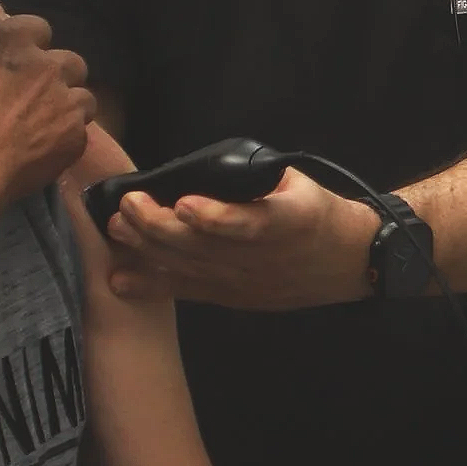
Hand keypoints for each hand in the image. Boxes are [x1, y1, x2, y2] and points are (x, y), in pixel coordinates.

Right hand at [0, 12, 93, 207]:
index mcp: (12, 41)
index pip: (37, 28)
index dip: (28, 45)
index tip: (15, 64)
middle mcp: (47, 66)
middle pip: (69, 62)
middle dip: (56, 76)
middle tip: (33, 98)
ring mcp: (66, 102)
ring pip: (82, 97)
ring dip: (67, 108)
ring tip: (43, 127)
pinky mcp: (75, 138)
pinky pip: (80, 133)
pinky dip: (66, 140)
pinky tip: (43, 152)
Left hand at [103, 167, 376, 309]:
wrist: (349, 262)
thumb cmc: (318, 212)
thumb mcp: (297, 184)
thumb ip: (254, 179)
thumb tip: (204, 168)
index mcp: (288, 221)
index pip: (250, 223)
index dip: (215, 217)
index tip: (184, 203)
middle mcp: (262, 257)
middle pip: (204, 247)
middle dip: (159, 226)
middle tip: (127, 205)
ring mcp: (244, 281)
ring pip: (188, 267)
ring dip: (148, 248)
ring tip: (118, 229)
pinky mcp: (231, 297)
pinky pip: (187, 291)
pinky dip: (152, 285)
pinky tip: (120, 279)